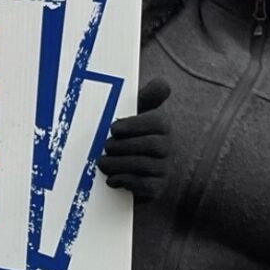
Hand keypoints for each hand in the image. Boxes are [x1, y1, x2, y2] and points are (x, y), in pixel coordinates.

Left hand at [98, 79, 171, 201]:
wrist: (128, 168)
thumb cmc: (127, 133)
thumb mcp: (133, 113)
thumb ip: (144, 97)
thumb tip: (162, 82)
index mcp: (161, 124)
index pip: (158, 122)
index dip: (136, 125)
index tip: (114, 128)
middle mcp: (168, 146)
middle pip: (153, 146)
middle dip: (124, 146)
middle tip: (105, 147)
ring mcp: (165, 168)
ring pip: (147, 166)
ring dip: (119, 164)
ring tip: (102, 163)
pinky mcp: (158, 187)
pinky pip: (147, 186)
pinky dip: (127, 182)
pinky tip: (113, 179)